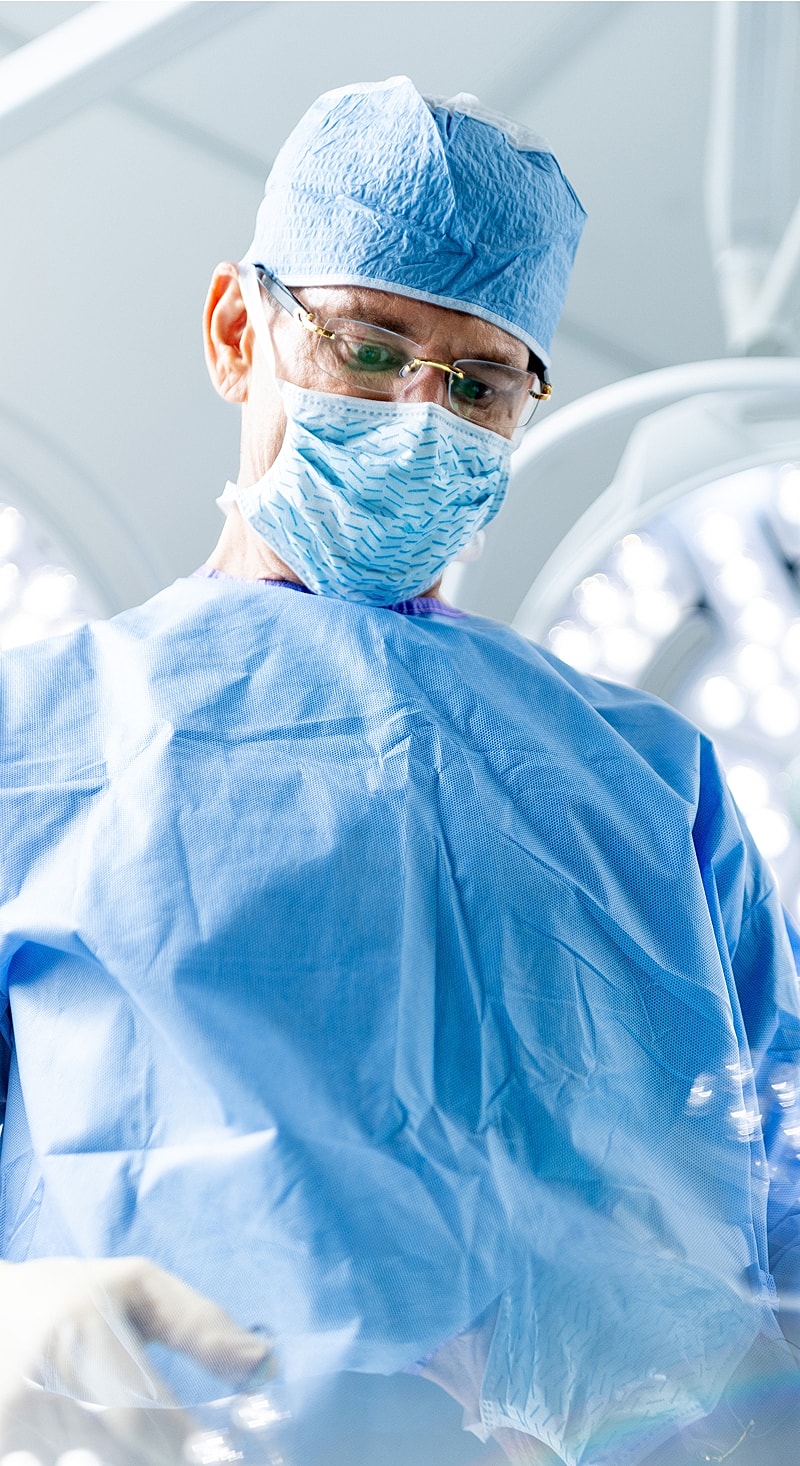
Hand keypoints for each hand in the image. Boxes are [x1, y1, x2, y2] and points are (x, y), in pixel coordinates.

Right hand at [0, 1256, 273, 1463]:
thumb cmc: (75, 1293)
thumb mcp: (139, 1285)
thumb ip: (199, 1322)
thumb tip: (262, 1361)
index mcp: (81, 1328)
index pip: (143, 1410)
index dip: (188, 1445)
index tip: (223, 1454)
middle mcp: (42, 1378)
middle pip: (123, 1451)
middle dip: (167, 1458)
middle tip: (200, 1456)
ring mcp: (15, 1421)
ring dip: (132, 1461)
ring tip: (158, 1447)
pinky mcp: (4, 1444)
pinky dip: (92, 1462)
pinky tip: (108, 1451)